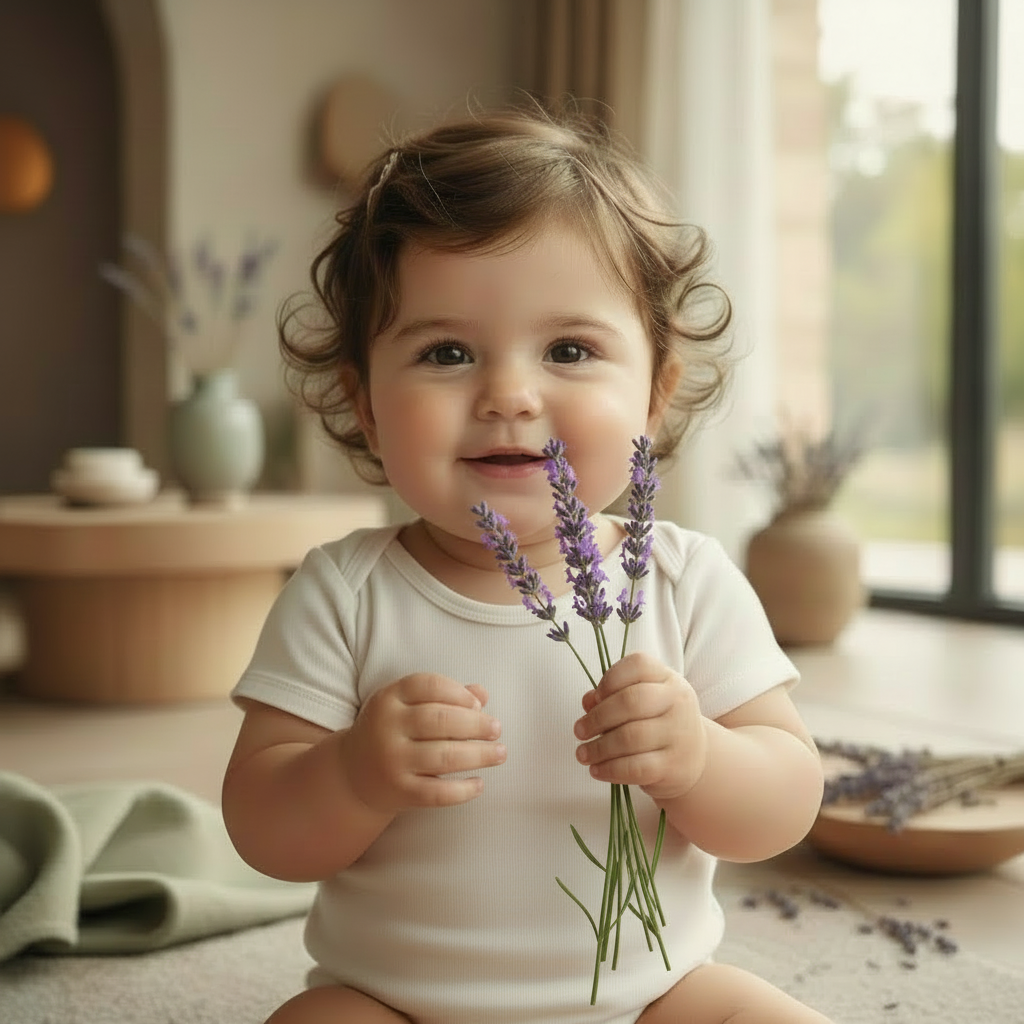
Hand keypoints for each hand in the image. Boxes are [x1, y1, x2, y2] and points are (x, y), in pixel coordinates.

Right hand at [341, 674, 504, 813]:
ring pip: (443, 756)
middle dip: (475, 724)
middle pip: (439, 720)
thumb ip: (445, 696)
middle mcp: (386, 727)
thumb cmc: (393, 731)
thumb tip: (482, 694)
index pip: (428, 685)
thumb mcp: (408, 706)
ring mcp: (391, 761)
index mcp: (389, 698)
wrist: (352, 773)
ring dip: (479, 755)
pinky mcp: (398, 791)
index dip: (457, 693)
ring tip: (500, 753)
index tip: (478, 704)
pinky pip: (436, 792)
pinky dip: (462, 790)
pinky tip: (479, 784)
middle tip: (497, 729)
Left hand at [573, 652, 706, 801]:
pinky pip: (636, 768)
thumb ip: (613, 696)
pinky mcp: (674, 766)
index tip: (594, 698)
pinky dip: (610, 769)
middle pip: (631, 702)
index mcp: (668, 679)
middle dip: (598, 717)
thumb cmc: (657, 723)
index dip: (610, 679)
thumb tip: (588, 701)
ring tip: (582, 753)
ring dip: (598, 747)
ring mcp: (679, 734)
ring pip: (631, 738)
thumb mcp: (642, 702)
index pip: (638, 665)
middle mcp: (678, 701)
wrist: (694, 758)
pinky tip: (596, 770)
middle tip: (579, 730)